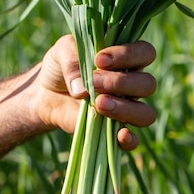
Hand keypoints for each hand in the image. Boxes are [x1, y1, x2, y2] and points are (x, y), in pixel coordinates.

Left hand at [35, 35, 156, 149]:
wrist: (46, 93)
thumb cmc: (62, 67)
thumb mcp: (62, 53)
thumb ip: (72, 62)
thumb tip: (82, 89)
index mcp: (127, 59)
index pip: (145, 53)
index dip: (128, 55)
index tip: (100, 59)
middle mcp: (133, 85)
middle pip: (147, 84)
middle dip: (120, 83)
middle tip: (94, 82)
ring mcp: (127, 109)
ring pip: (145, 113)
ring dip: (125, 108)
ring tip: (98, 104)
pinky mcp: (115, 131)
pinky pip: (133, 141)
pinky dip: (129, 139)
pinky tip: (119, 134)